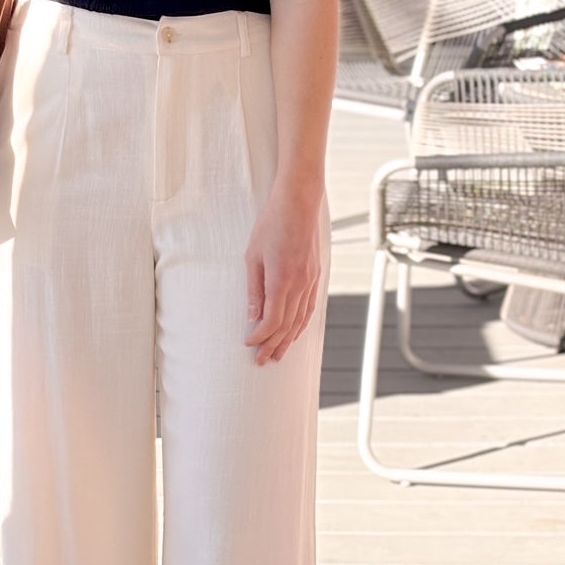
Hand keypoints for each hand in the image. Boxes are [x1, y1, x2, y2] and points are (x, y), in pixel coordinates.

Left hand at [243, 183, 323, 364]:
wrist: (298, 203)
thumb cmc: (271, 225)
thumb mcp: (253, 257)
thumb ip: (254, 290)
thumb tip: (252, 317)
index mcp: (281, 280)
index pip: (272, 320)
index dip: (261, 337)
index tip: (249, 345)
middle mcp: (300, 284)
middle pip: (287, 325)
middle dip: (273, 345)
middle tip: (262, 362)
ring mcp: (311, 281)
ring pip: (301, 319)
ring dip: (289, 340)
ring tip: (279, 355)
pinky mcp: (316, 275)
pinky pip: (310, 307)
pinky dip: (302, 324)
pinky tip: (296, 332)